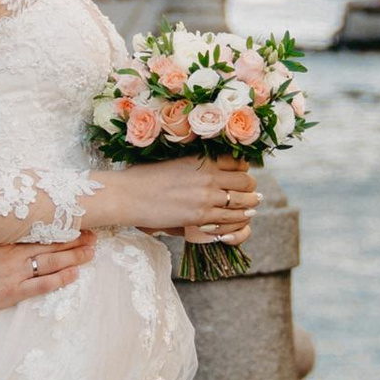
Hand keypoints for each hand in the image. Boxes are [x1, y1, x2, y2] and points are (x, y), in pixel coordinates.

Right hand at [0, 233, 98, 319]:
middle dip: (74, 240)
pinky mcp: (10, 293)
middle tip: (93, 235)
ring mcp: (13, 274)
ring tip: (91, 252)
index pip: (38, 229)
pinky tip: (74, 274)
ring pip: (52, 263)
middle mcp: (11, 253)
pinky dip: (60, 279)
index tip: (75, 221)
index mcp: (1, 238)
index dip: (59, 227)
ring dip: (74, 257)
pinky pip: (41, 285)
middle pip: (50, 245)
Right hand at [89, 159, 259, 244]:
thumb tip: (210, 170)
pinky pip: (230, 219)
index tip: (242, 173)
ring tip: (252, 207)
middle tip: (251, 193)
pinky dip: (238, 221)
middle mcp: (209, 175)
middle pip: (246, 181)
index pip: (238, 161)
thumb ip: (196, 164)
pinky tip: (239, 221)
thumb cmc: (145, 177)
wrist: (128, 195)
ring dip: (249, 205)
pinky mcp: (200, 216)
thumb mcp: (175, 162)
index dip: (244, 168)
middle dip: (250, 188)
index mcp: (202, 159)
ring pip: (242, 202)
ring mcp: (206, 197)